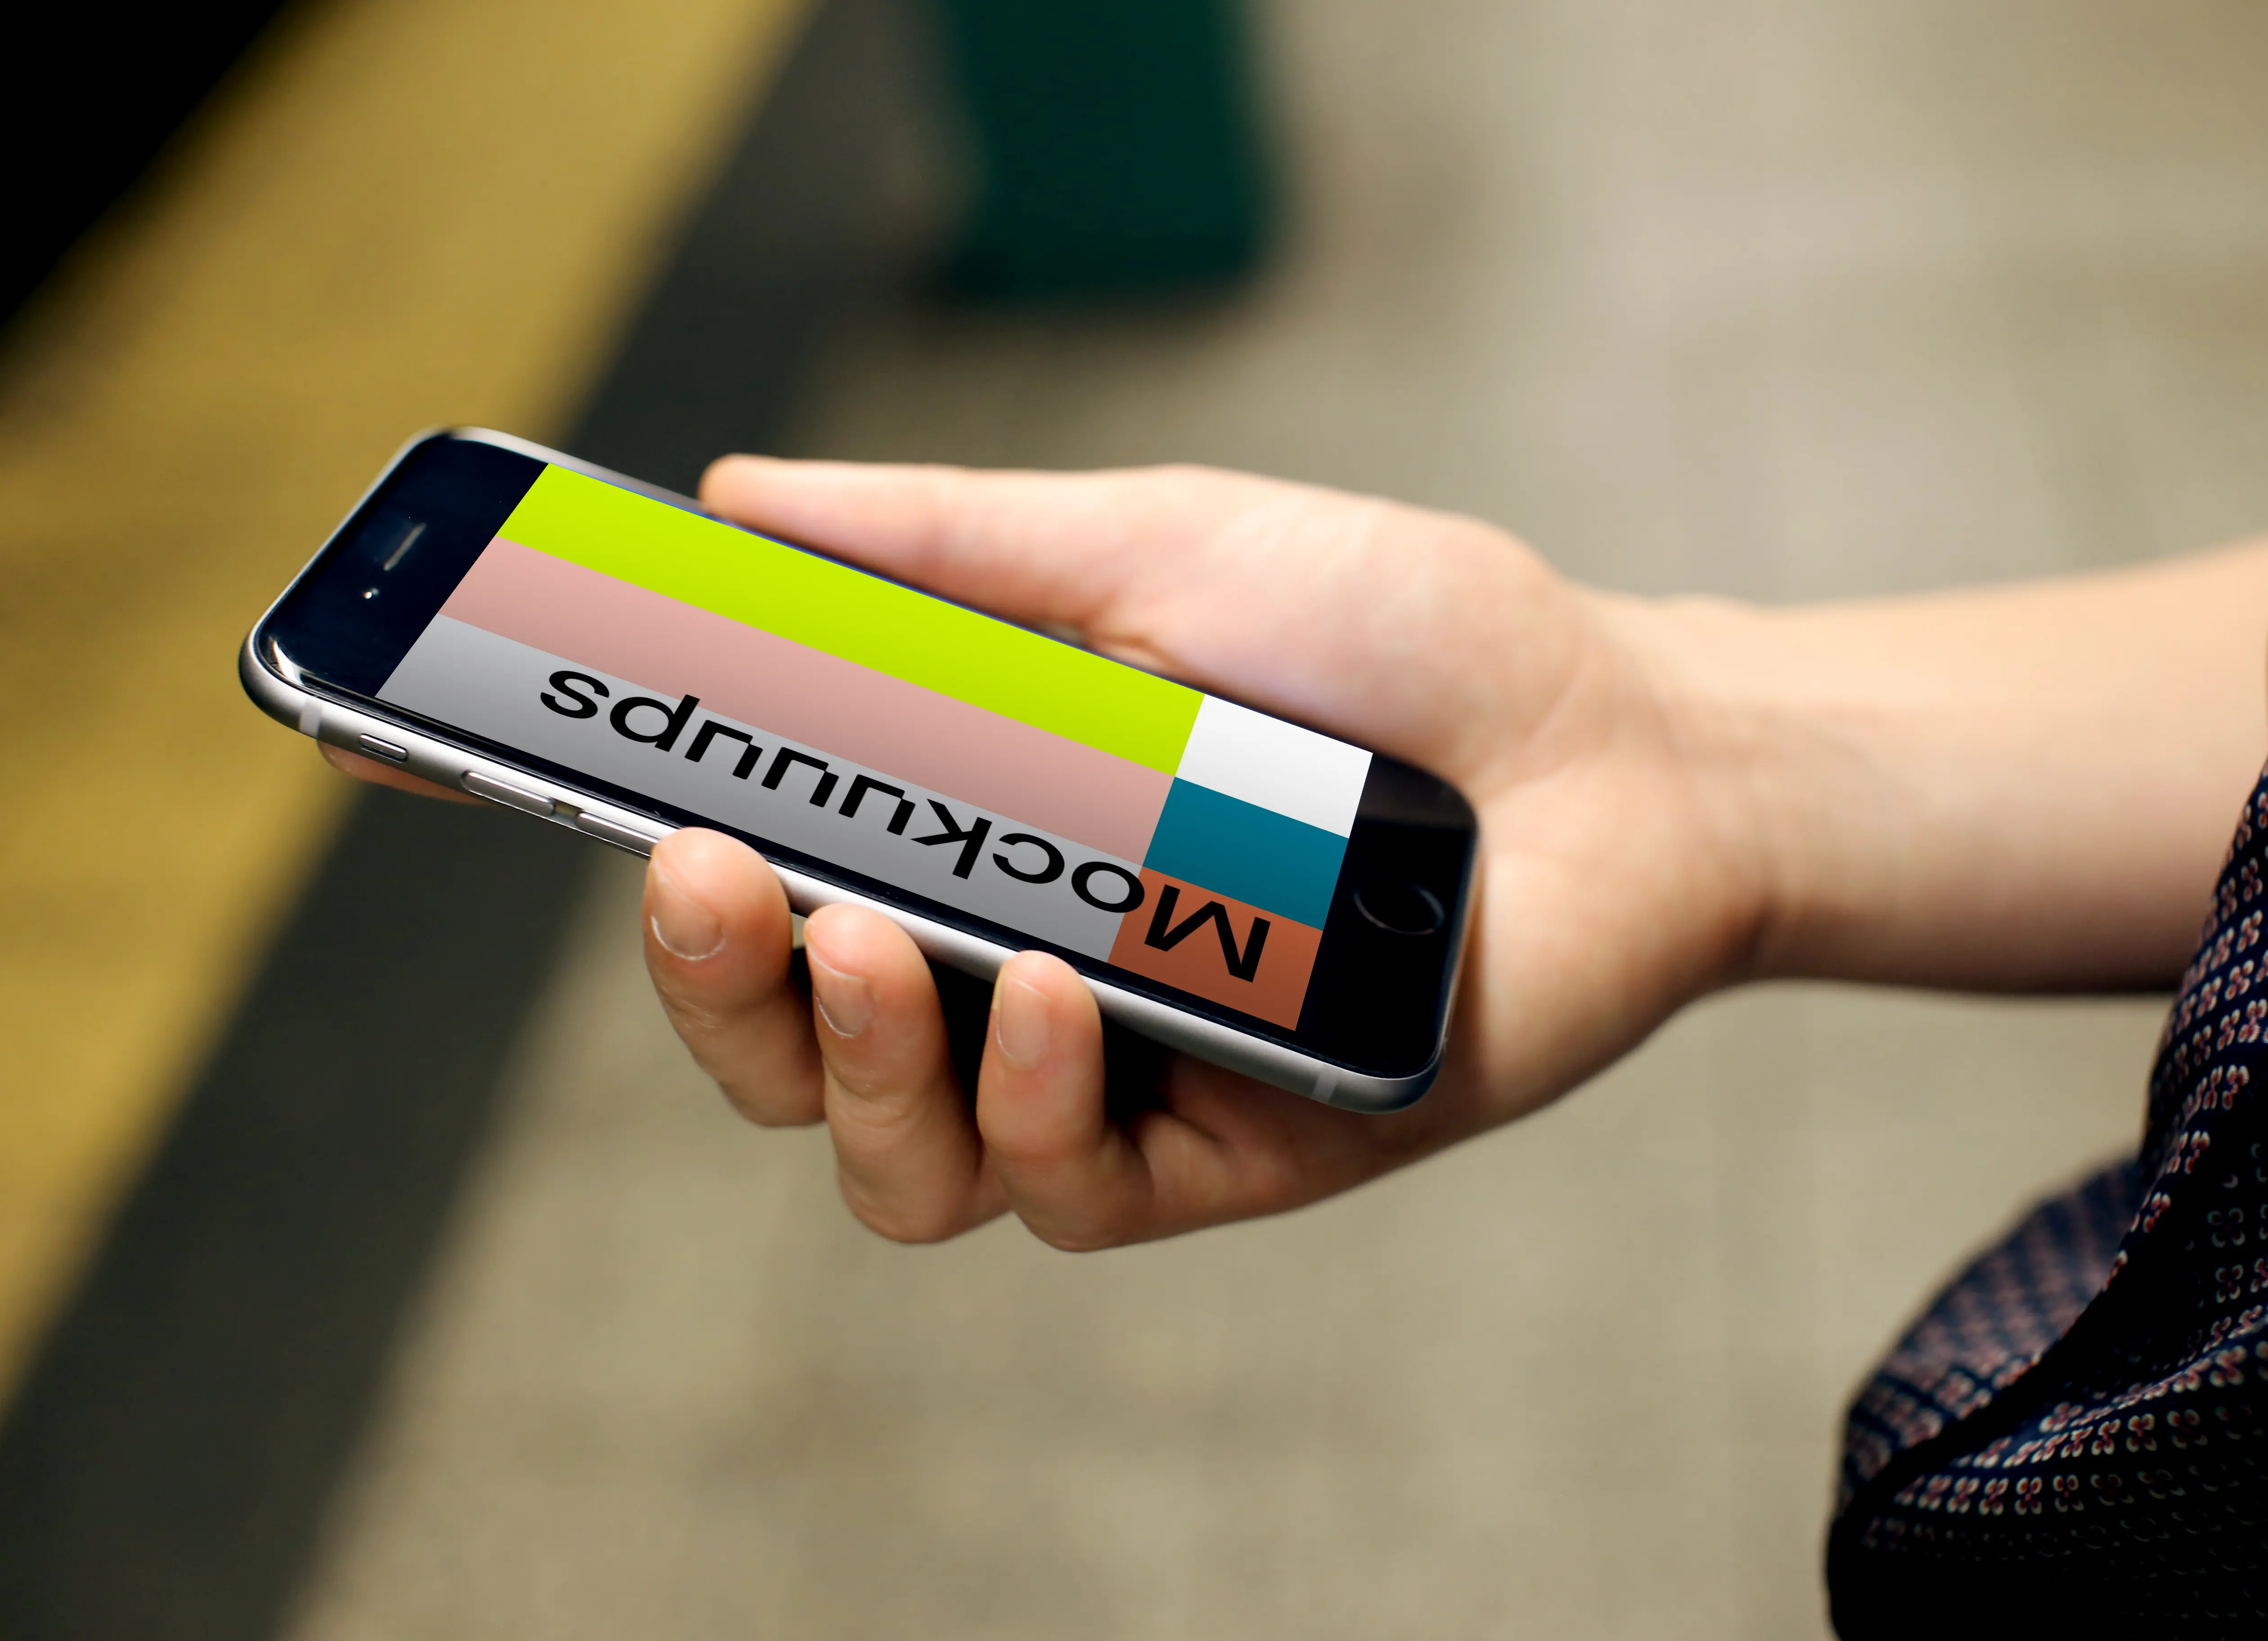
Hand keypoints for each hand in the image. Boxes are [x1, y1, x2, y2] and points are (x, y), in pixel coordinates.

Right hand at [642, 460, 1765, 1248]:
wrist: (1612, 739)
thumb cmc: (1393, 630)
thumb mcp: (1156, 546)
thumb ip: (946, 547)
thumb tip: (734, 497)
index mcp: (972, 832)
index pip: (755, 885)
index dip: (636, 859)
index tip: (515, 778)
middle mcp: (1017, 971)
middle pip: (790, 1055)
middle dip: (713, 985)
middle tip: (706, 871)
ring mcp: (1118, 1078)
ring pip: (900, 1159)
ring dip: (852, 1059)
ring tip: (876, 939)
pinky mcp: (1225, 1156)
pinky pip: (1067, 1190)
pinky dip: (1035, 1098)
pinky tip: (1055, 996)